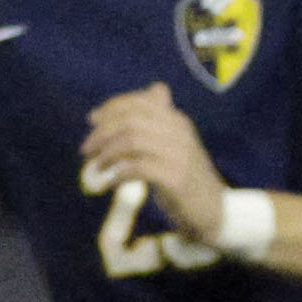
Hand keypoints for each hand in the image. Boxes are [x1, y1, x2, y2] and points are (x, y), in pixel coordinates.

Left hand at [79, 83, 226, 239]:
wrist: (214, 212)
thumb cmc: (188, 179)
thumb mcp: (177, 144)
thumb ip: (163, 120)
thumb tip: (155, 88)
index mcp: (178, 122)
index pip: (140, 102)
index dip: (112, 108)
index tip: (92, 120)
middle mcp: (180, 134)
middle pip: (131, 121)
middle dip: (103, 133)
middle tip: (87, 149)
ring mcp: (180, 156)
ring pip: (132, 141)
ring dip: (107, 153)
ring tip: (97, 167)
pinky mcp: (176, 179)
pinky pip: (137, 168)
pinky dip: (117, 173)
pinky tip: (110, 182)